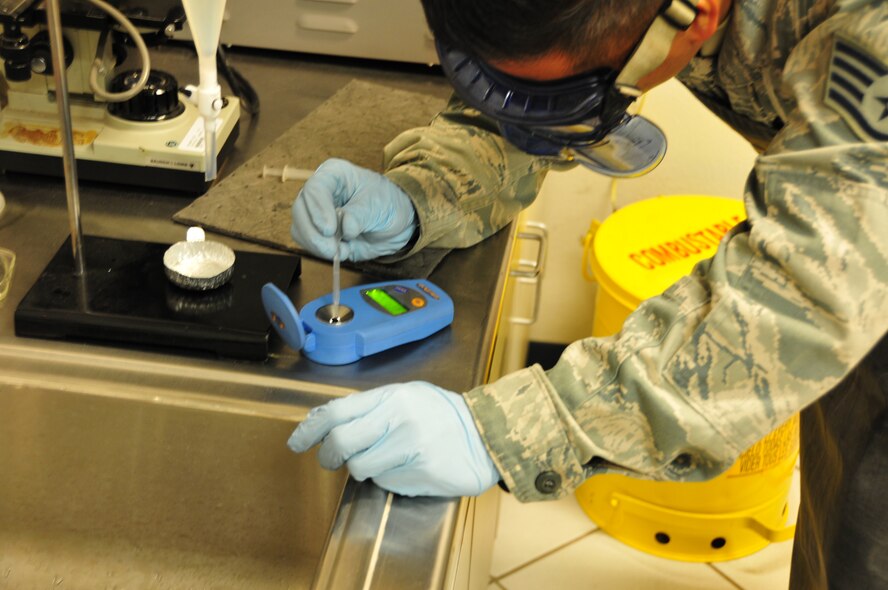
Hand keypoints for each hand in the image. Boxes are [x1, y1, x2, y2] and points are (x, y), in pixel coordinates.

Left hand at [287, 382, 500, 496]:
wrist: (485, 435)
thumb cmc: (442, 416)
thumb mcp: (406, 397)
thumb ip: (369, 408)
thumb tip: (326, 421)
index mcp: (391, 395)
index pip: (337, 410)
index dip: (310, 428)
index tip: (296, 442)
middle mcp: (398, 417)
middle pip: (341, 441)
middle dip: (328, 455)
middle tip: (330, 459)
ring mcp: (409, 444)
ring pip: (360, 467)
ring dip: (363, 468)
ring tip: (383, 460)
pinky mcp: (419, 470)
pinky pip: (385, 481)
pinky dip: (387, 478)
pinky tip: (406, 468)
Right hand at [290, 159, 416, 260]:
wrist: (395, 224)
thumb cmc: (386, 204)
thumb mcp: (378, 205)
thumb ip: (360, 215)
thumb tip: (345, 228)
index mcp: (333, 175)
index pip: (315, 188)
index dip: (318, 209)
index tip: (329, 229)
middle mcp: (319, 193)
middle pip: (299, 209)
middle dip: (313, 233)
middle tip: (332, 248)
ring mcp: (315, 214)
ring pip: (299, 229)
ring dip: (318, 245)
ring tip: (344, 250)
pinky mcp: (318, 234)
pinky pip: (308, 244)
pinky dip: (322, 252)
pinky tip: (344, 250)